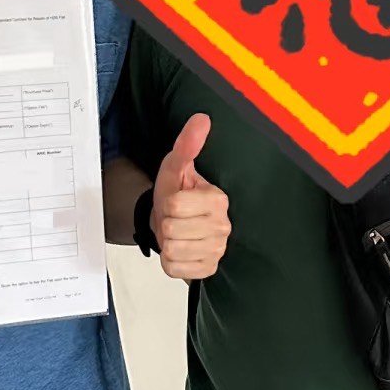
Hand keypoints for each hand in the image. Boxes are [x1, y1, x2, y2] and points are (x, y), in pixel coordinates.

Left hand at [151, 114, 230, 280]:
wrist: (173, 221)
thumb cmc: (176, 192)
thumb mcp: (176, 166)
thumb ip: (187, 143)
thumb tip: (201, 119)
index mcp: (218, 199)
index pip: (175, 205)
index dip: (167, 202)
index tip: (176, 199)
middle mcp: (223, 227)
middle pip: (172, 228)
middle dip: (166, 223)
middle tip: (174, 218)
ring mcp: (217, 251)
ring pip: (172, 250)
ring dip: (167, 241)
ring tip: (176, 232)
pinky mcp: (207, 270)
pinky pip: (174, 268)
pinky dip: (170, 261)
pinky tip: (179, 249)